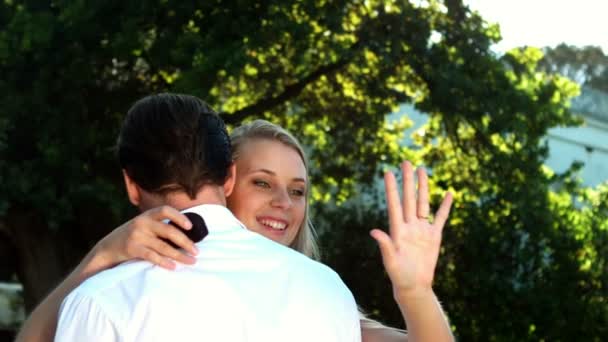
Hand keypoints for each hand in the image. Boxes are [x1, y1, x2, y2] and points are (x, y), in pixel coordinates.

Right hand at [92, 206, 198, 270]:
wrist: (107, 247)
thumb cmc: (133, 236)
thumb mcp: (144, 225)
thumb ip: (160, 226)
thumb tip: (187, 235)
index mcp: (148, 215)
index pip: (165, 210)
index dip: (179, 217)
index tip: (190, 226)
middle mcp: (142, 223)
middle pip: (168, 231)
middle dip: (185, 242)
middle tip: (197, 251)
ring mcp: (136, 236)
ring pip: (163, 246)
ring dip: (179, 255)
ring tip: (191, 261)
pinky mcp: (132, 248)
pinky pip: (152, 256)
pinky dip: (164, 262)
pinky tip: (173, 266)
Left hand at [370, 161, 452, 297]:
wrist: (414, 286)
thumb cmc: (398, 275)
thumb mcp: (390, 260)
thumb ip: (384, 244)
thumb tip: (374, 231)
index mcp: (397, 229)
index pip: (394, 204)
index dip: (391, 189)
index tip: (388, 172)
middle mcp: (409, 225)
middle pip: (408, 198)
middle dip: (408, 180)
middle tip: (406, 162)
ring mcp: (422, 229)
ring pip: (423, 203)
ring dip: (423, 187)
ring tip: (422, 170)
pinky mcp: (434, 236)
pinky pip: (440, 218)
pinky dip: (445, 206)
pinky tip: (448, 193)